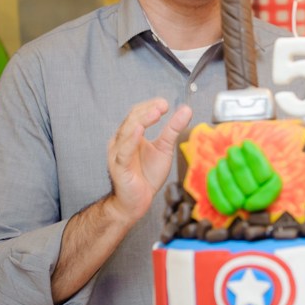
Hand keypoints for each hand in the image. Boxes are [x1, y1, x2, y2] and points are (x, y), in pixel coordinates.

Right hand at [107, 99, 192, 223]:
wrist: (138, 201)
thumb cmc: (147, 175)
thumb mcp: (164, 148)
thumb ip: (173, 129)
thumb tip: (186, 109)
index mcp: (131, 135)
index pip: (138, 114)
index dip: (151, 106)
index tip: (165, 104)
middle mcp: (121, 141)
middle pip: (132, 119)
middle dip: (147, 111)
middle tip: (162, 106)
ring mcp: (118, 153)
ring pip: (126, 132)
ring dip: (141, 121)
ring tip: (155, 113)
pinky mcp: (119, 167)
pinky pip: (124, 152)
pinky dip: (131, 140)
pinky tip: (139, 131)